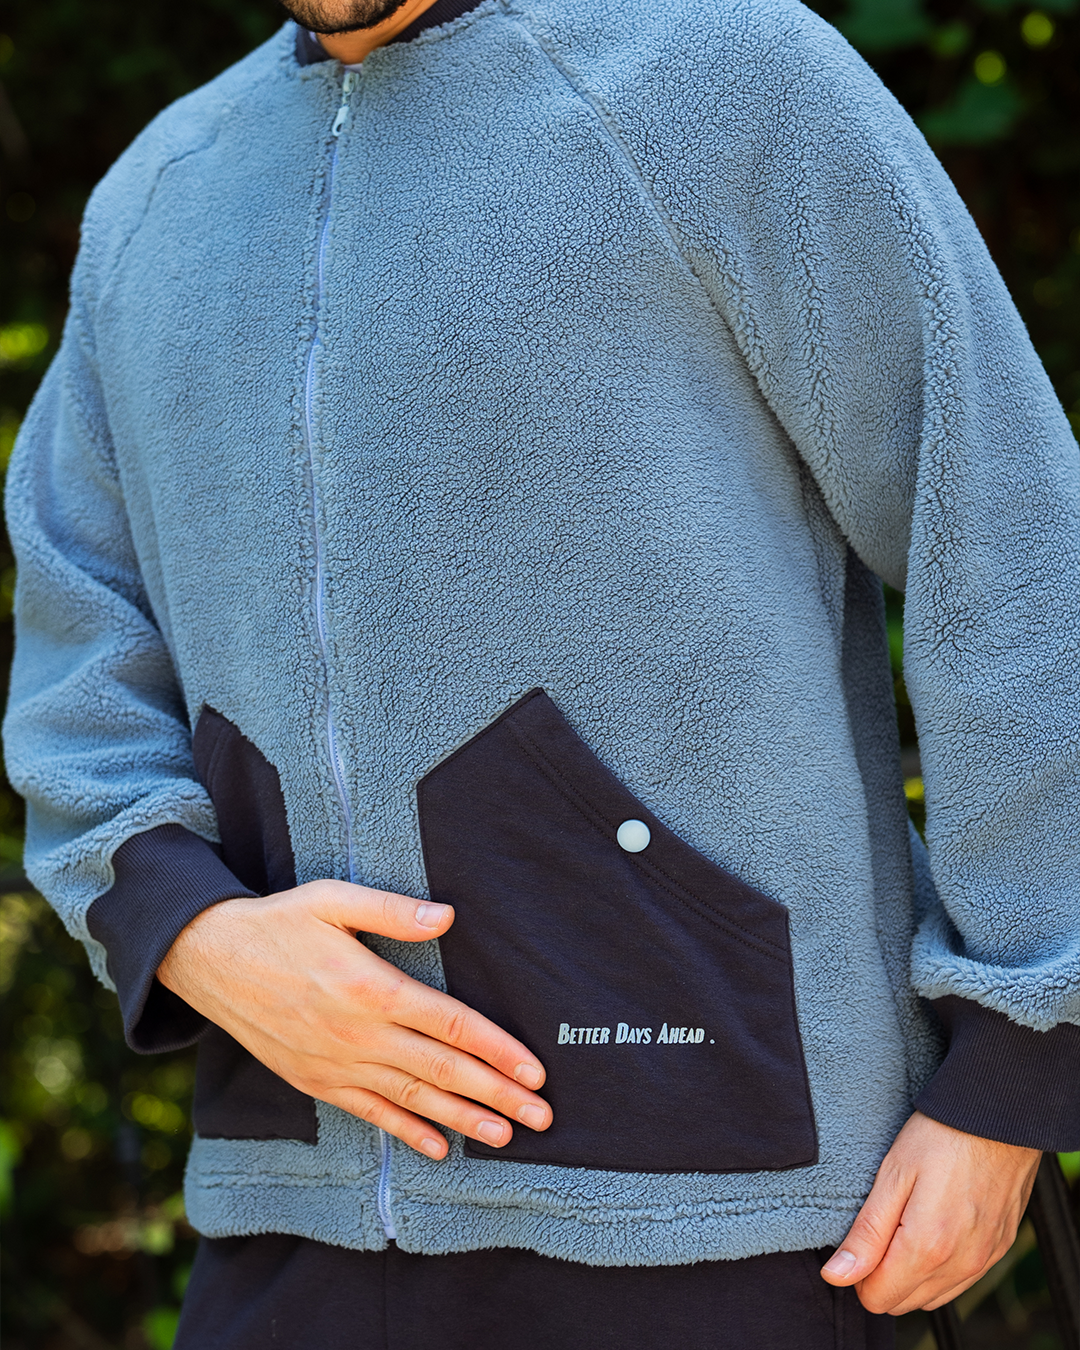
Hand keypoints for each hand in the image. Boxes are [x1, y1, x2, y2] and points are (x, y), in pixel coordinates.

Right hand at [157, 880, 551, 1158]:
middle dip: (497, 1095)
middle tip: (542, 1116)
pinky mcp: (316, 1080)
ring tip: (505, 1137)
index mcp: (372, 989)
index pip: (452, 1026)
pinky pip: (370, 1113)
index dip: (498, 1050)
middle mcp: (359, 1035)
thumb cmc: (280, 922)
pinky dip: (406, 1132)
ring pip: (413, 1099)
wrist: (211, 960)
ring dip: (463, 1121)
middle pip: (443, 1071)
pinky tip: (438, 1149)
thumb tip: (447, 916)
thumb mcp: (333, 899)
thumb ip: (392, 910)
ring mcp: (337, 1064)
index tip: (535, 1070)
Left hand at [820, 1111, 1039, 1313]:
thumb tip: (838, 1276)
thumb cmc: (941, 1137)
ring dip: (911, 1275)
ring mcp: (984, 1260)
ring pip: (933, 1297)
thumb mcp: (892, 1175)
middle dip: (882, 1276)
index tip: (859, 1241)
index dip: (858, 1276)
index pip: (880, 1298)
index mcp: (927, 1247)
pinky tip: (933, 1228)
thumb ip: (866, 1234)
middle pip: (904, 1302)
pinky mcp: (999, 1250)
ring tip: (905, 1223)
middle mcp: (960, 1264)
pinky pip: (960, 1281)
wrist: (999, 1116)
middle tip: (880, 1227)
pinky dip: (939, 1267)